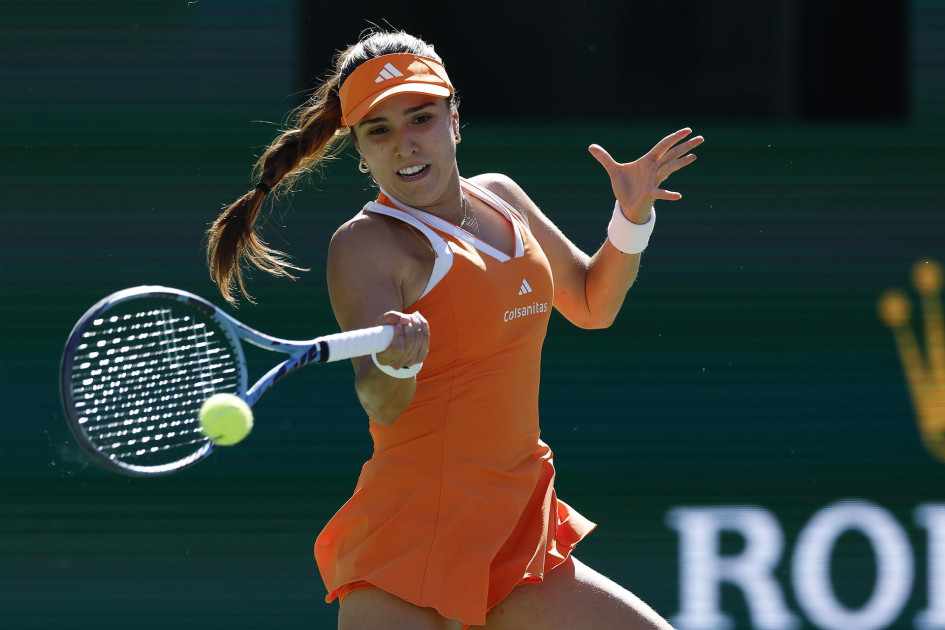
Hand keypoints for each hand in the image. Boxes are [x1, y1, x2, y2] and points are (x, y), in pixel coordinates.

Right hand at [374, 311, 428, 369]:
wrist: (391, 340)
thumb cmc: (384, 330)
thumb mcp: (382, 322)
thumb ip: (391, 317)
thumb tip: (407, 320)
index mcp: (384, 358)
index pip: (397, 349)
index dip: (400, 335)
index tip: (398, 325)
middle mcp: (397, 364)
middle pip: (410, 343)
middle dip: (410, 326)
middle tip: (405, 317)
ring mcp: (410, 362)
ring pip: (420, 340)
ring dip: (417, 324)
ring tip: (410, 317)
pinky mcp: (420, 357)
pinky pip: (426, 339)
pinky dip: (423, 326)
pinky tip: (418, 319)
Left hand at [589, 128, 703, 223]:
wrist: (626, 206)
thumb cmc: (625, 188)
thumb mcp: (613, 170)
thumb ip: (604, 158)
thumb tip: (590, 146)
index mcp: (648, 161)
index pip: (663, 145)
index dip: (674, 137)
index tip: (688, 129)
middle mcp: (654, 169)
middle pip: (672, 154)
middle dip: (685, 146)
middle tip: (702, 138)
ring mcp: (654, 181)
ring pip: (669, 169)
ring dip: (681, 163)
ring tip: (694, 156)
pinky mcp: (650, 193)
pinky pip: (660, 193)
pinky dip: (668, 195)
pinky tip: (678, 196)